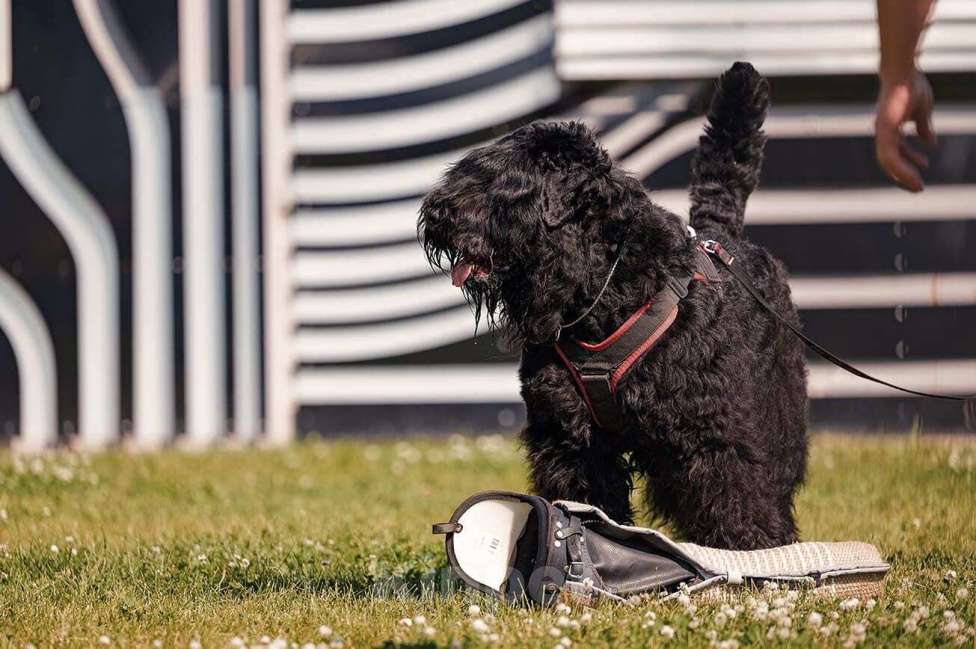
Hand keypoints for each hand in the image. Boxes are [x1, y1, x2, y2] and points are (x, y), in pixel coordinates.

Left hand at [874, 69, 935, 191]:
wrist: (903, 69)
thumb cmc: (911, 86)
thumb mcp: (922, 111)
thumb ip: (923, 127)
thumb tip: (930, 143)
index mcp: (890, 130)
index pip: (896, 153)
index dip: (908, 164)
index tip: (922, 171)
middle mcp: (883, 133)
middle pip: (890, 162)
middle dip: (903, 176)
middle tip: (918, 187)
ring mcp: (882, 131)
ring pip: (888, 162)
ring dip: (902, 176)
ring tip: (917, 186)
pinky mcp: (883, 129)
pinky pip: (889, 155)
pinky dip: (900, 167)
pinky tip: (912, 174)